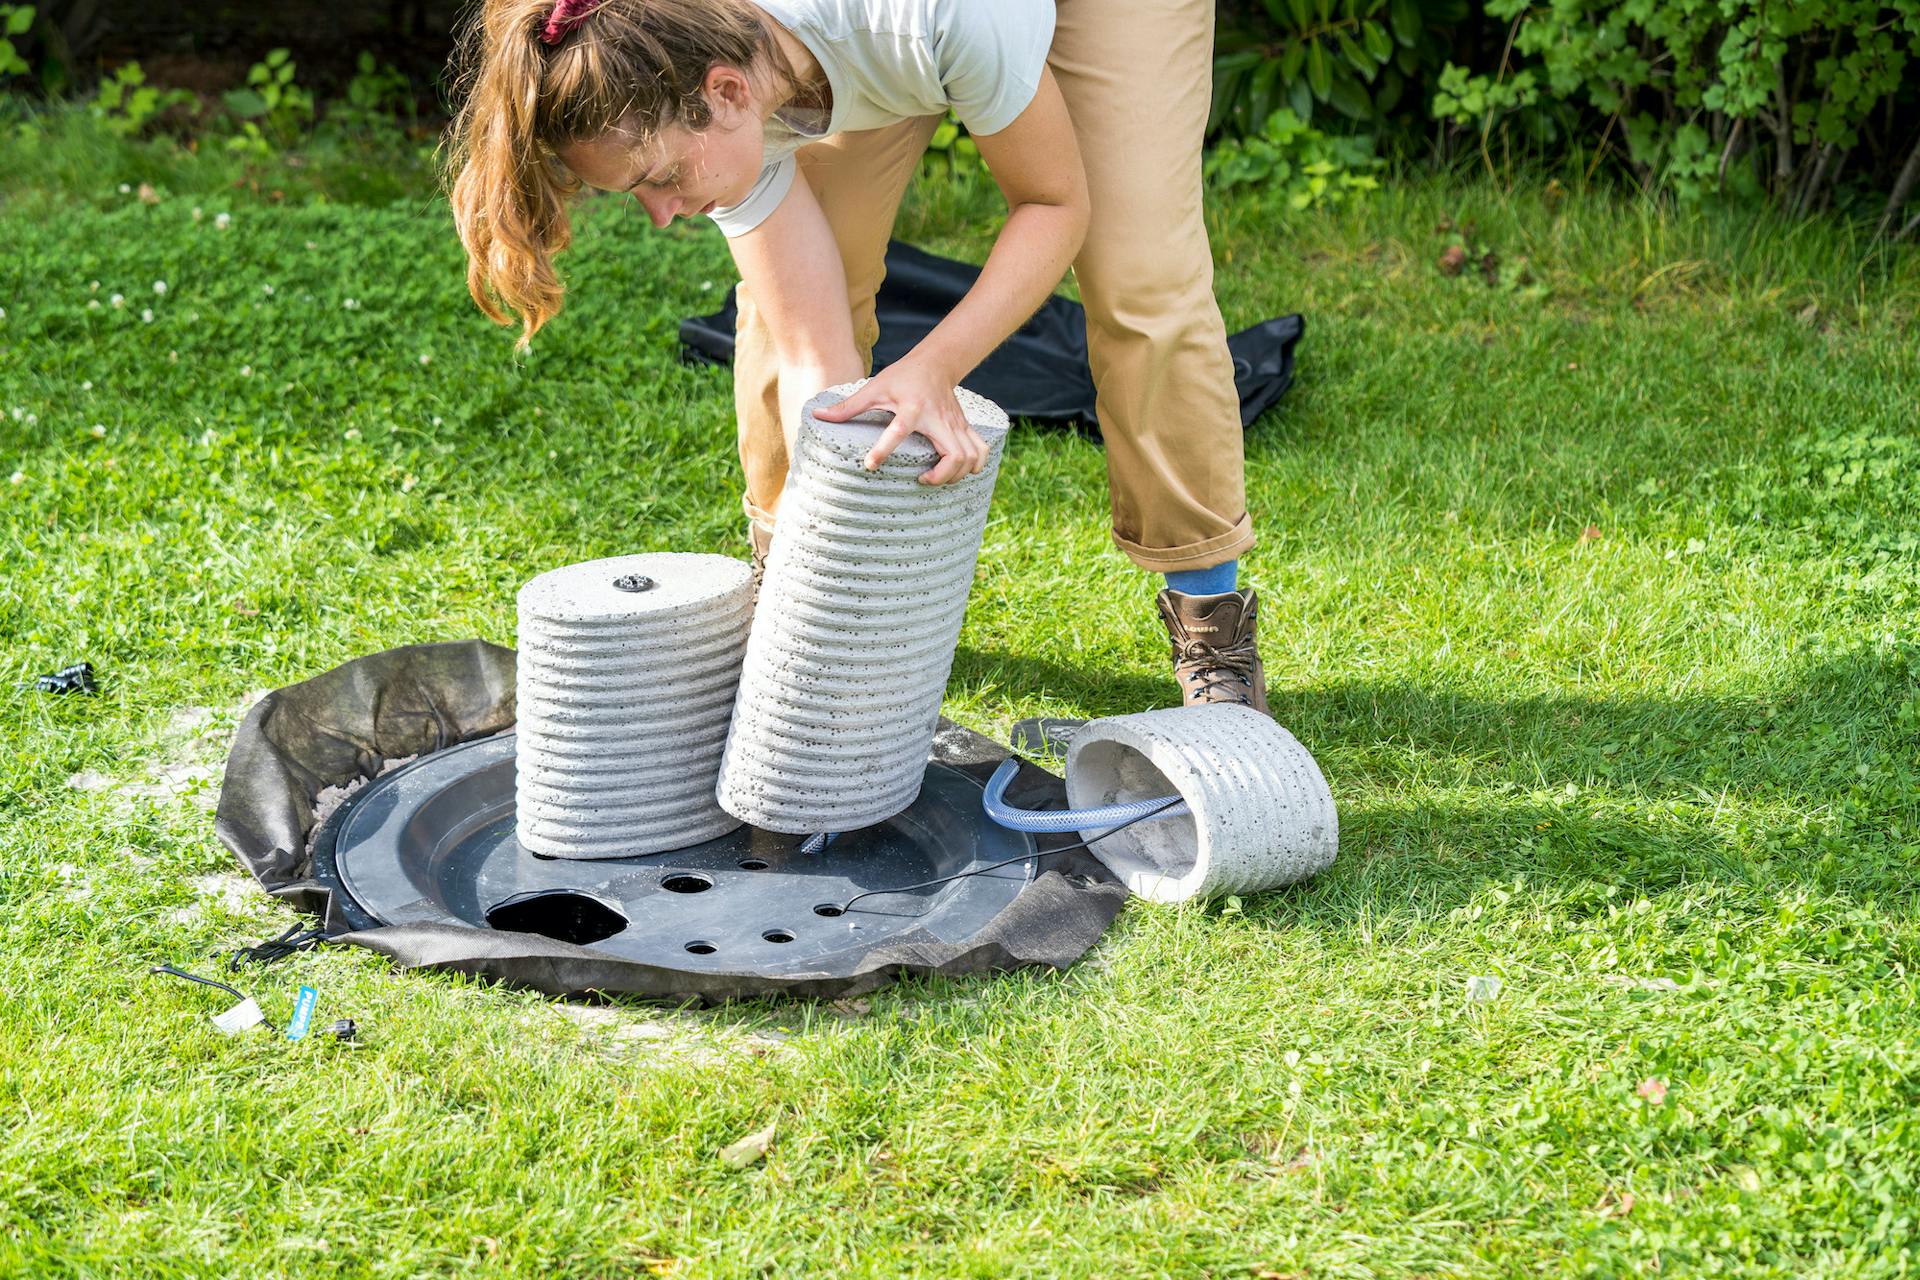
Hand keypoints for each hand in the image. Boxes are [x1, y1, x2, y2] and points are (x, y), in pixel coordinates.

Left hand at [810, 357, 988, 485]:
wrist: (935, 363)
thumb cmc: (901, 377)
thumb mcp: (873, 387)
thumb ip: (848, 406)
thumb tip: (817, 416)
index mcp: (912, 407)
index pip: (899, 430)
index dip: (884, 449)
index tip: (870, 465)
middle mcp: (938, 418)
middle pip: (954, 453)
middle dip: (941, 475)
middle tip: (921, 479)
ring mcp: (955, 424)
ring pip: (971, 457)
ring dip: (957, 475)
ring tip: (935, 478)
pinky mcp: (965, 427)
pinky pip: (980, 452)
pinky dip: (975, 467)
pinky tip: (959, 473)